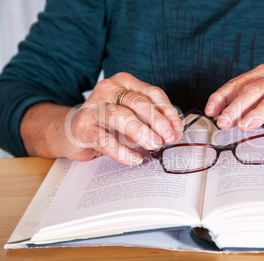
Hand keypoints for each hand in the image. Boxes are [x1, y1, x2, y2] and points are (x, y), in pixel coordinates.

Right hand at [22, 72, 182, 164]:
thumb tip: (174, 132)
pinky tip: (134, 159)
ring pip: (121, 116)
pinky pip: (104, 139)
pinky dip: (121, 151)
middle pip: (138, 102)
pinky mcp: (82, 126)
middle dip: (157, 121)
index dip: (168, 111)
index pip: (152, 93)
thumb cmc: (108, 123)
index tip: (177, 128)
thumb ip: (152, 121)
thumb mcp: (133, 116)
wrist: (71, 130)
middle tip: (168, 137)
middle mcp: (108, 89)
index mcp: (124, 82)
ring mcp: (93, 107)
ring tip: (154, 145)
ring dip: (141, 132)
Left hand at [205, 64, 263, 141]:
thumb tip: (220, 116)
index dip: (222, 97)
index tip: (211, 111)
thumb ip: (245, 104)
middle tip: (224, 121)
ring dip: (257, 113)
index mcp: (263, 73)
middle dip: (236, 107)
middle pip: (253, 90)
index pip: (237, 83)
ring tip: (245, 124)